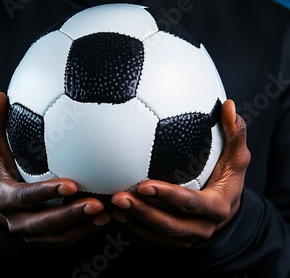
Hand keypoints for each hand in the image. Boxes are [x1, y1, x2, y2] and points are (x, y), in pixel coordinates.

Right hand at [0, 92, 111, 247]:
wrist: (1, 203)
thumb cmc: (2, 169)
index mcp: (5, 198)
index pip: (26, 197)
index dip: (47, 192)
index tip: (71, 183)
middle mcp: (17, 221)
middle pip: (46, 223)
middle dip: (71, 214)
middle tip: (97, 203)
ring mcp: (33, 235)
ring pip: (60, 236)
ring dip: (84, 226)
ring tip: (108, 213)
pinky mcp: (47, 240)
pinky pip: (68, 240)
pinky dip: (87, 231)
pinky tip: (108, 218)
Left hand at [111, 99, 250, 249]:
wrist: (225, 213)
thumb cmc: (226, 179)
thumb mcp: (236, 159)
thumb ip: (234, 133)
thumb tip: (229, 106)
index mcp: (216, 208)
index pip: (190, 203)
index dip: (168, 196)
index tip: (144, 184)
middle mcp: (200, 228)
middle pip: (168, 224)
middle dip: (142, 212)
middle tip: (118, 196)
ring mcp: (184, 239)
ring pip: (154, 234)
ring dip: (131, 220)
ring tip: (111, 205)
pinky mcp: (169, 242)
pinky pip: (147, 237)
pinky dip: (129, 227)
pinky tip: (112, 214)